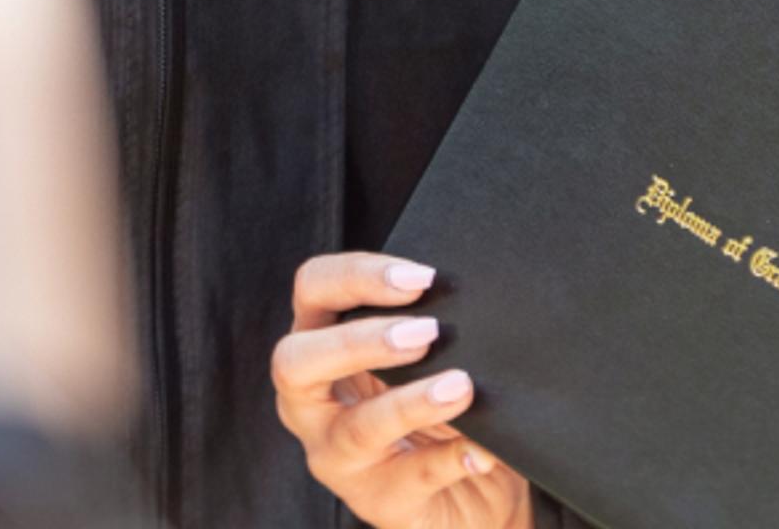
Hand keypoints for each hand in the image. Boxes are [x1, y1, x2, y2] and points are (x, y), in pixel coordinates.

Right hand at [271, 255, 530, 528]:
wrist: (467, 498)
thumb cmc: (433, 411)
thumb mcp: (420, 362)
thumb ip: (426, 330)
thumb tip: (468, 300)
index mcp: (320, 348)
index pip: (312, 290)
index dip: (356, 276)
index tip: (421, 277)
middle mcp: (311, 404)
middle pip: (296, 362)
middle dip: (358, 341)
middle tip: (427, 332)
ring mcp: (338, 459)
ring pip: (356, 428)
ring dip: (411, 402)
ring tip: (461, 386)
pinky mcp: (377, 502)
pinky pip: (411, 479)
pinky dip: (451, 460)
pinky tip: (482, 449)